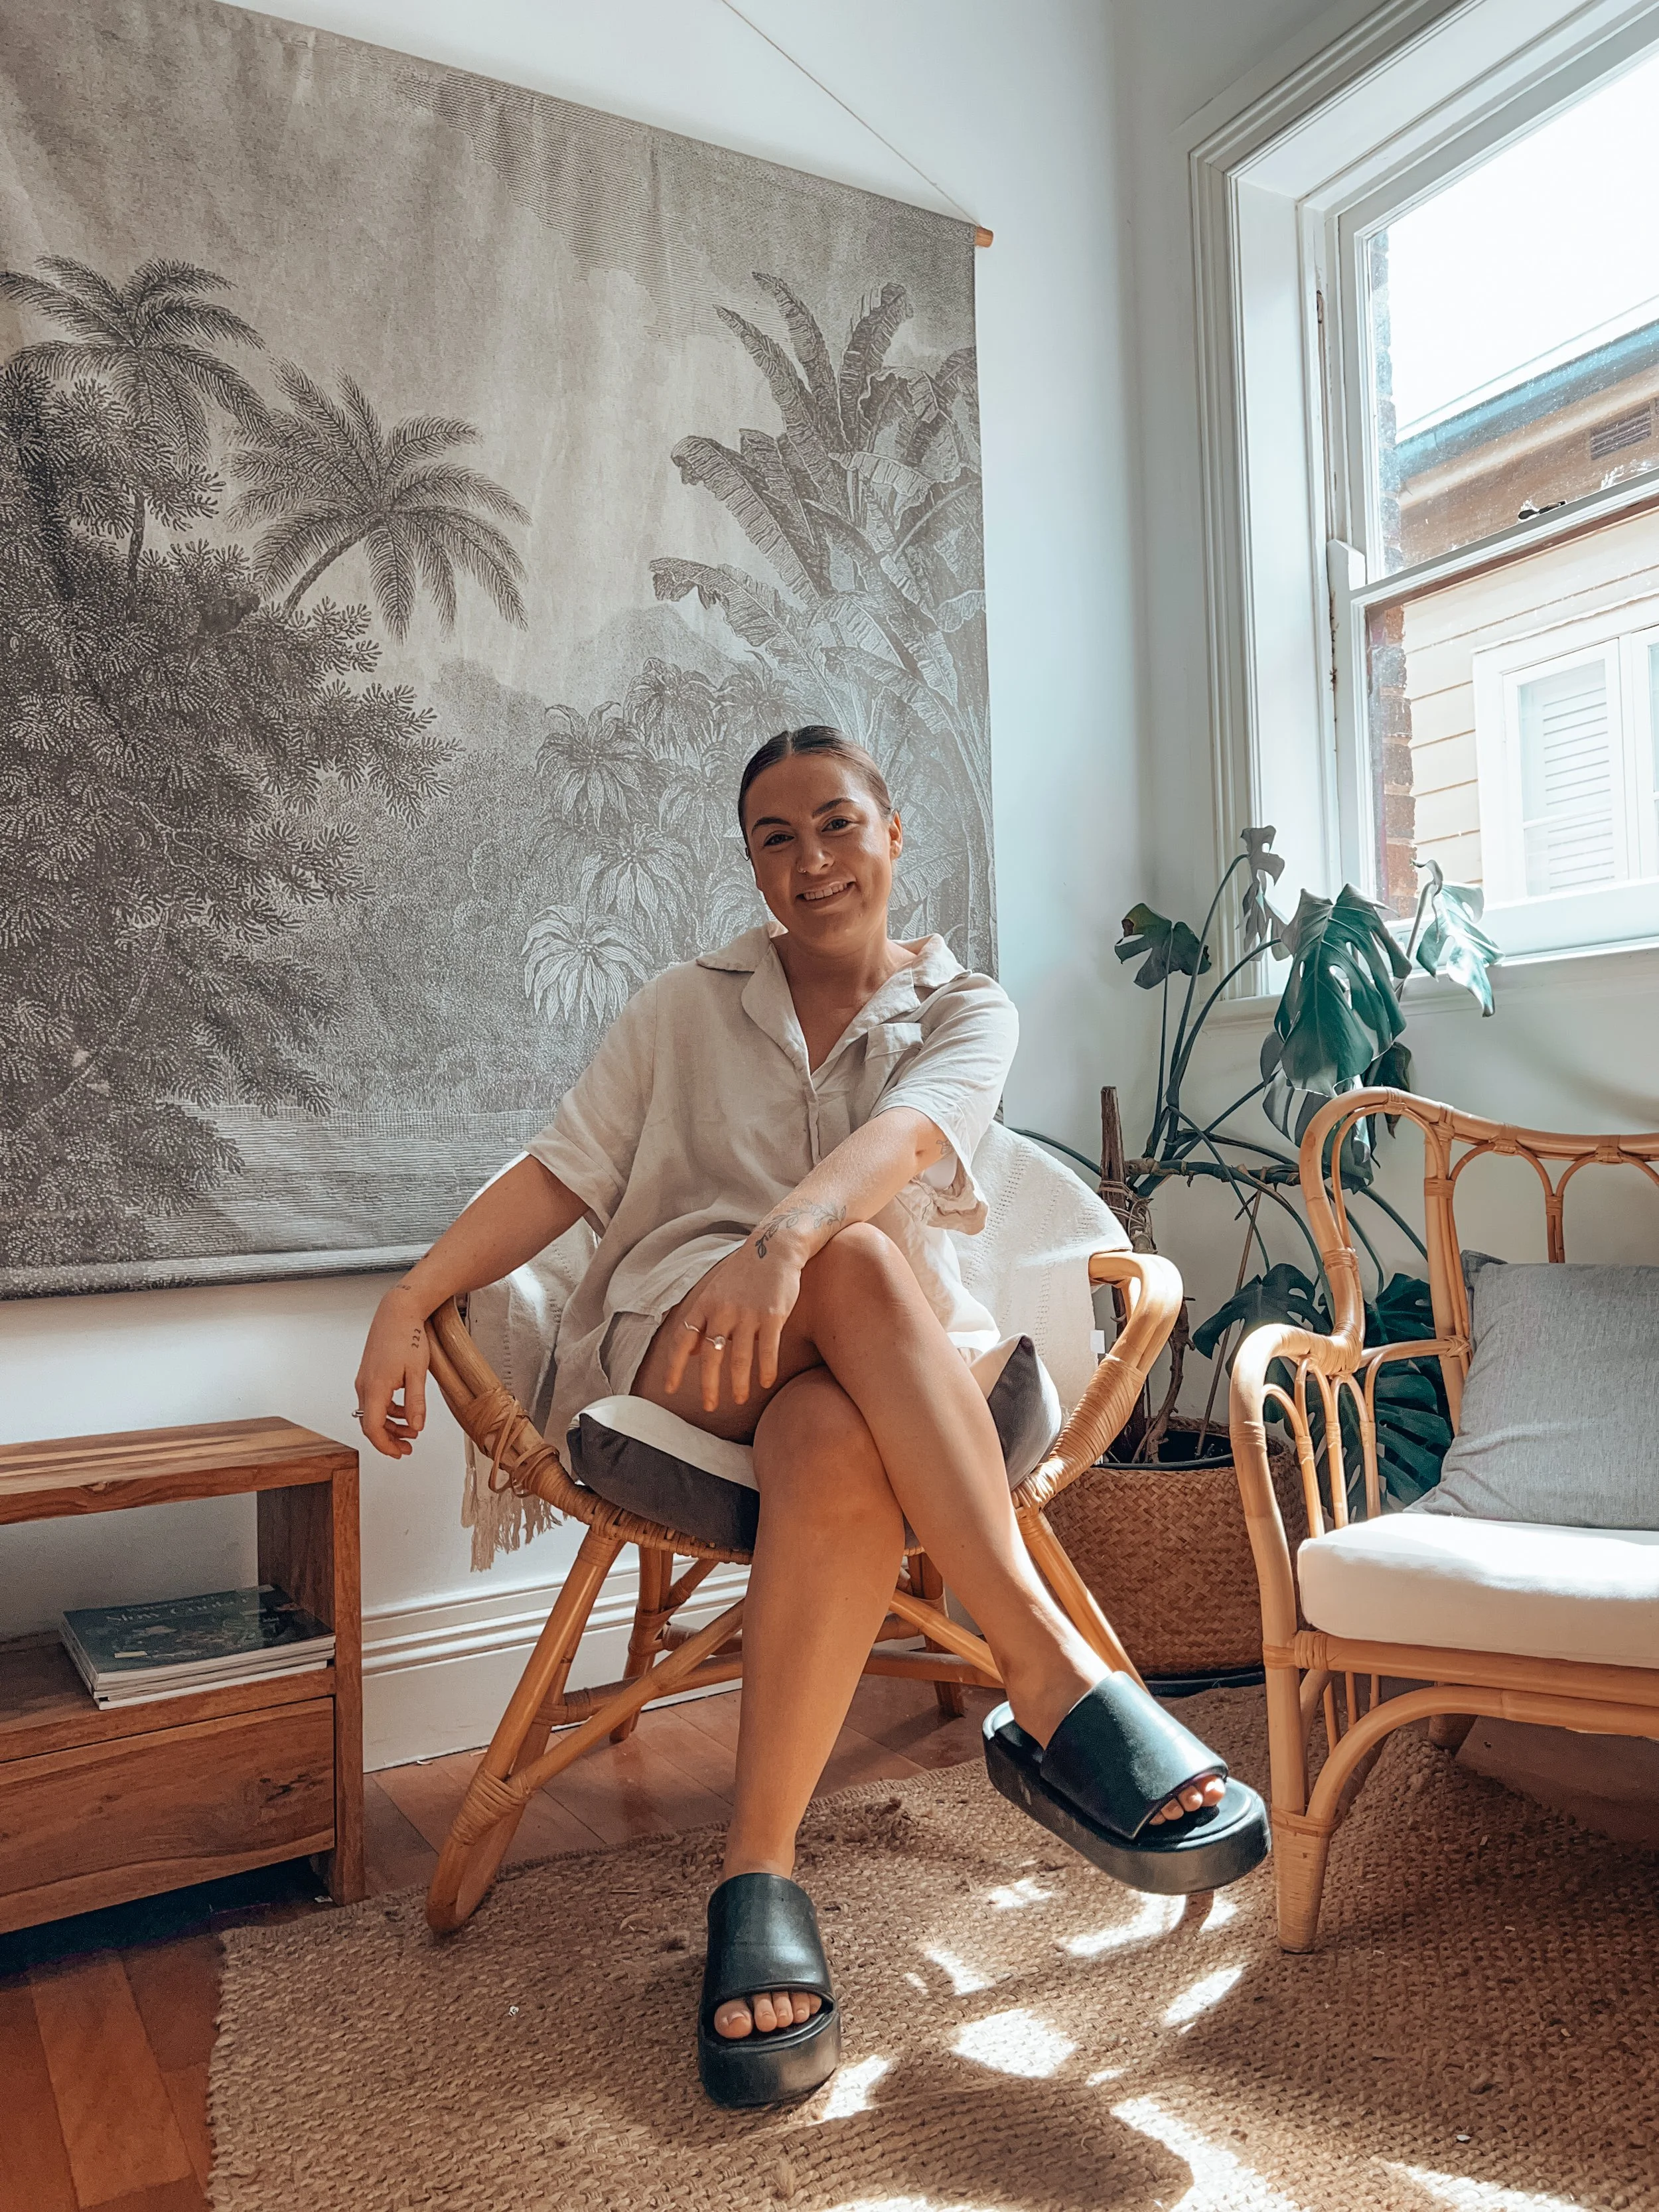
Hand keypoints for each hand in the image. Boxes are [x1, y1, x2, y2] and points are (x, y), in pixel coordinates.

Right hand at [354, 1286, 429, 1457]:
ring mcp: (365, 1379)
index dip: (385, 1445)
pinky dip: (389, 1410)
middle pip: (371, 1423)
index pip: (372, 1428)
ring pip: (373, 1412)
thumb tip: (416, 1427)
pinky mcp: (369, 1374)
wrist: (398, 1311)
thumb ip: (416, 1403)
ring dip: (391, 1425)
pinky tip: (405, 1411)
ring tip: (411, 1431)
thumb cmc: (408, 1336)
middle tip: (407, 1448)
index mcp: (375, 1388)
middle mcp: (364, 1385)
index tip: (399, 1453)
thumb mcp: (417, 1373)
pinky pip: (375, 1400)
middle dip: (389, 1439)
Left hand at [663, 1233, 807, 1411]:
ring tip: (740, 1400)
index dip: (675, 1367)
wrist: (775, 1247)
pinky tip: (765, 1383)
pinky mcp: (773, 1314)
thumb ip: (703, 1320)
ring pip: (739, 1358)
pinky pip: (767, 1349)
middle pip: (710, 1356)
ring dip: (739, 1383)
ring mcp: (748, 1313)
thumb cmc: (744, 1273)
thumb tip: (694, 1352)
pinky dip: (766, 1369)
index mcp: (704, 1304)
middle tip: (709, 1408)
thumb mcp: (715, 1291)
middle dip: (709, 1386)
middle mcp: (723, 1310)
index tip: (669, 1390)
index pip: (682, 1340)